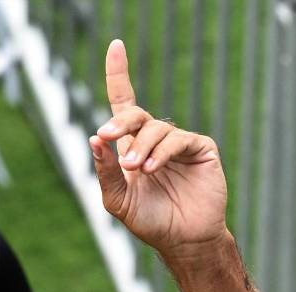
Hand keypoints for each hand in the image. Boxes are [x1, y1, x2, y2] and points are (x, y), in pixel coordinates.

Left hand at [89, 39, 226, 260]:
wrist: (184, 241)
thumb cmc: (152, 222)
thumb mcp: (118, 200)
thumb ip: (105, 171)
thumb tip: (94, 138)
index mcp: (133, 146)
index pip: (124, 103)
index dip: (118, 73)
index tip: (116, 45)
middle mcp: (156, 140)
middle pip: (135, 114)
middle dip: (120, 123)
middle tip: (108, 137)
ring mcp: (180, 143)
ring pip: (156, 129)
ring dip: (142, 147)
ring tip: (137, 169)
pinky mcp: (201, 150)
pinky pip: (179, 140)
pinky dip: (163, 152)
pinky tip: (153, 169)